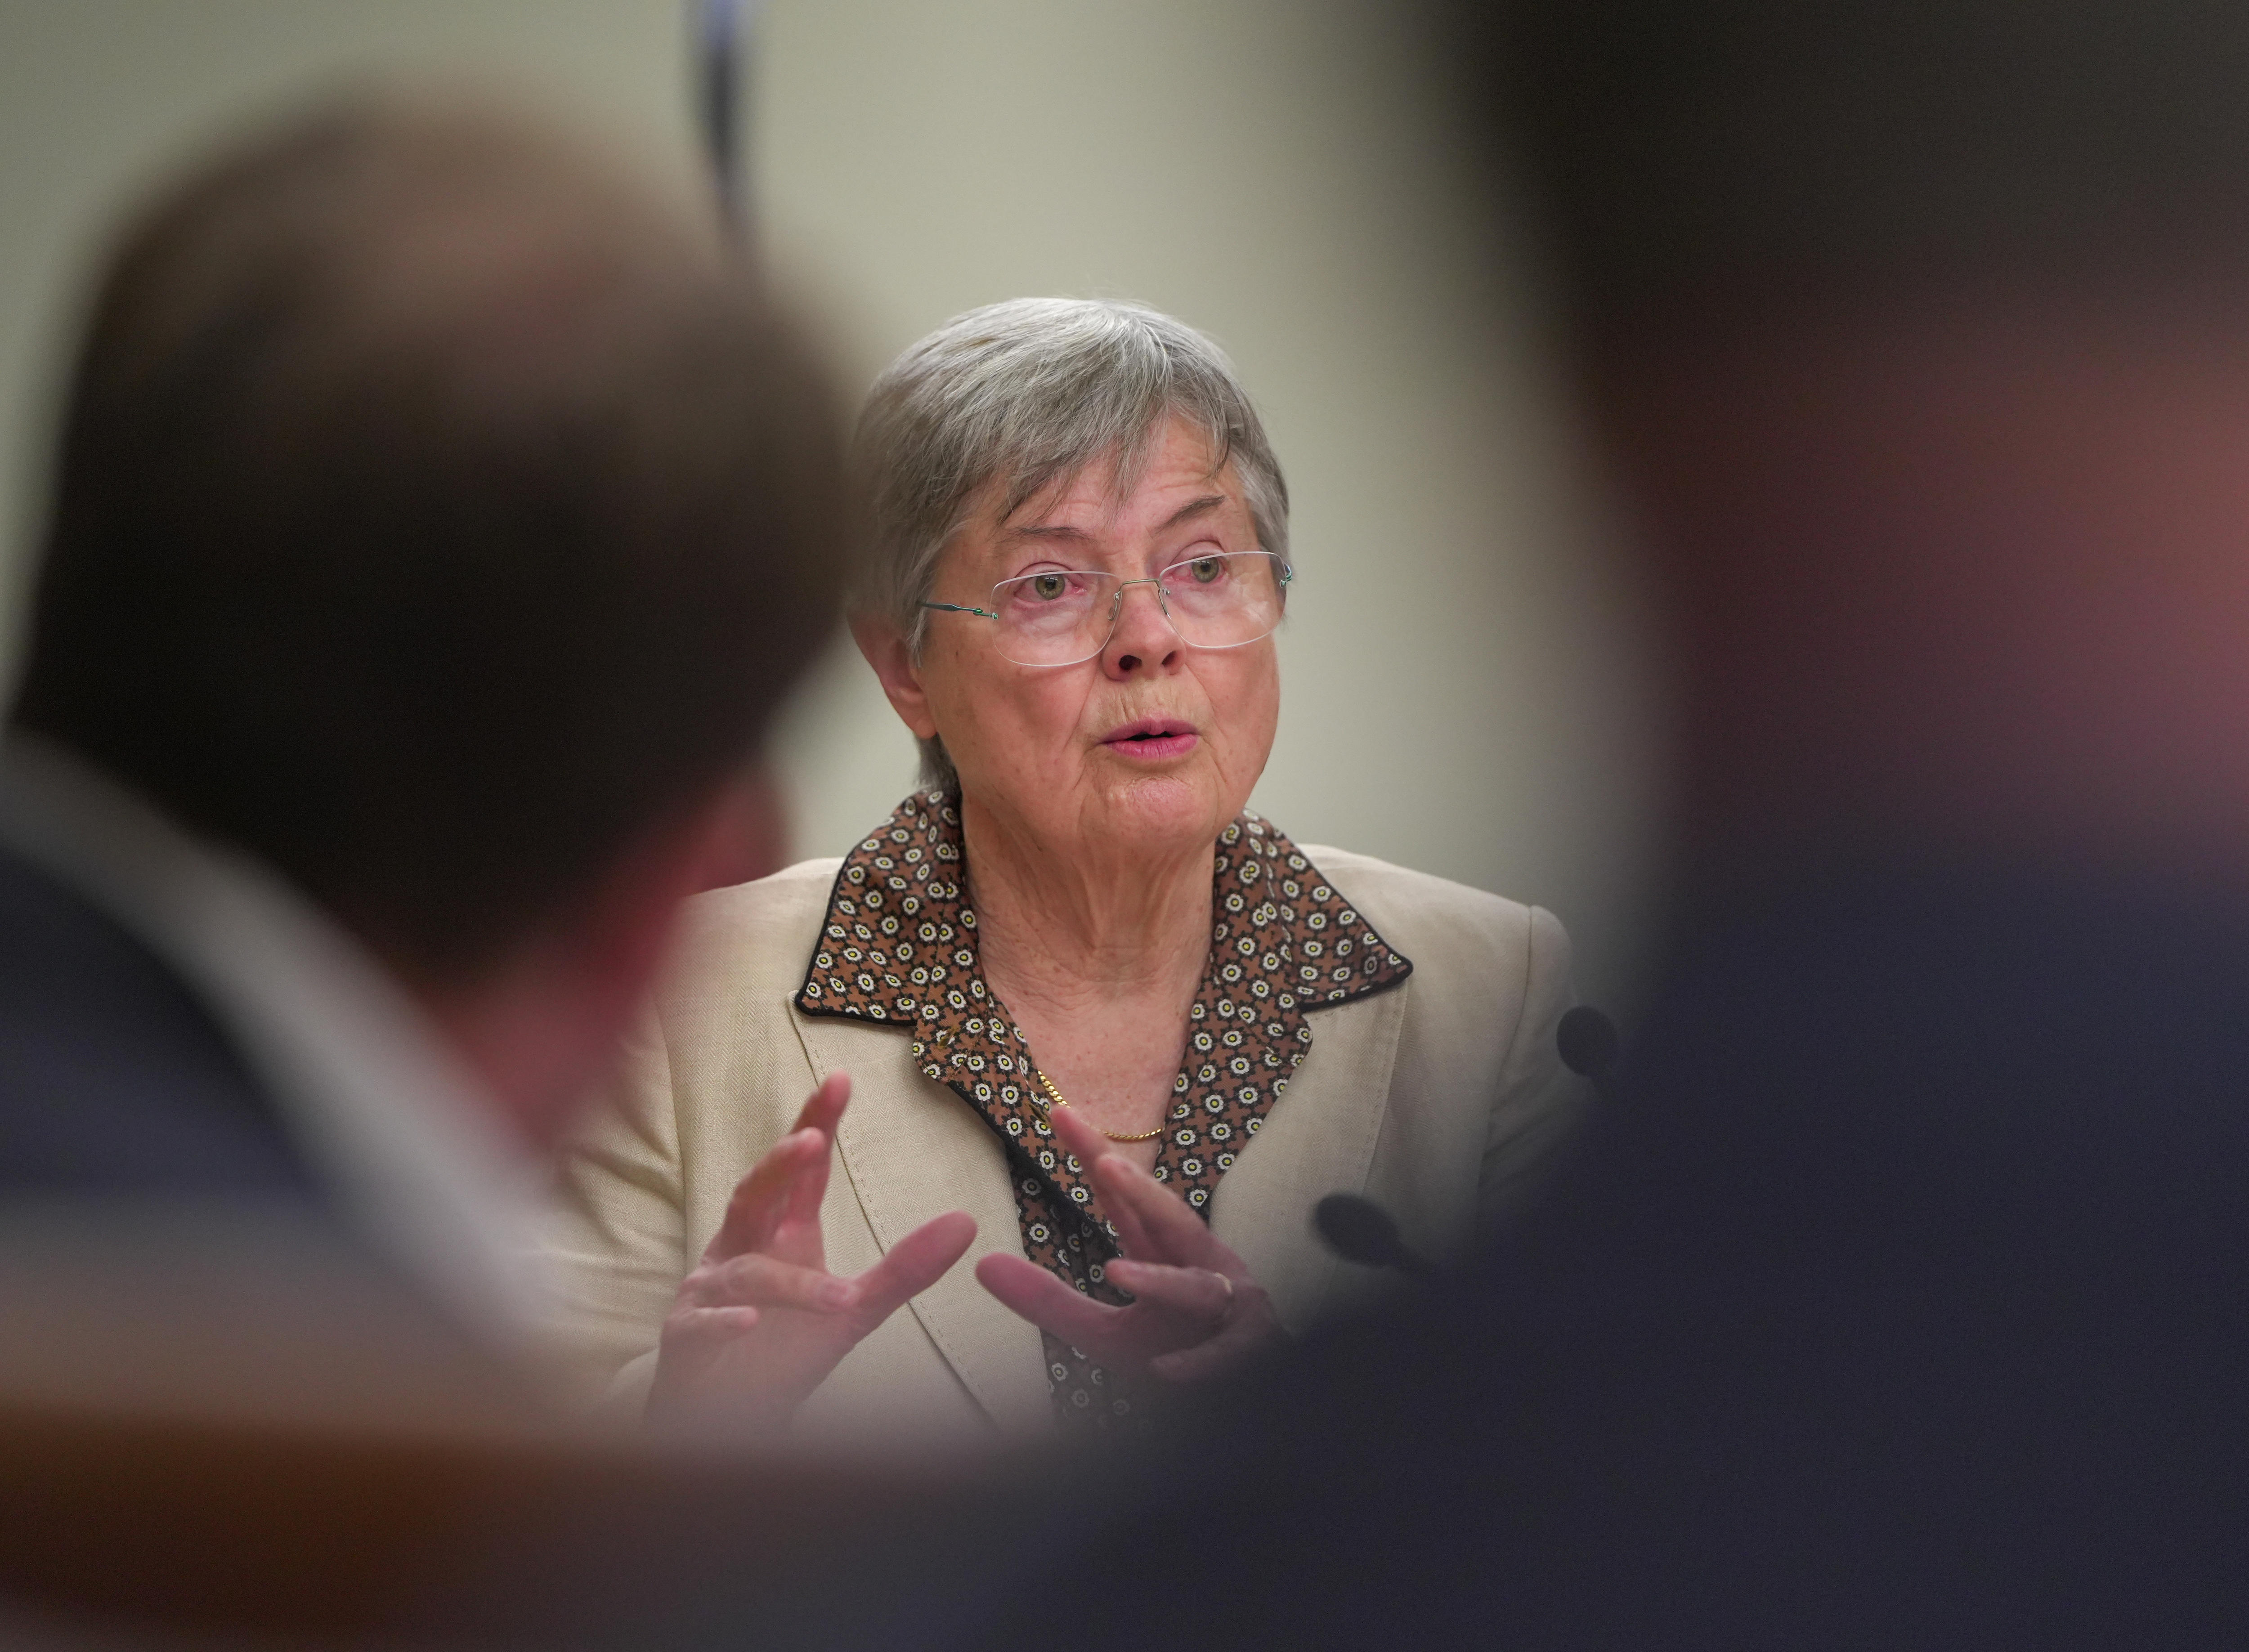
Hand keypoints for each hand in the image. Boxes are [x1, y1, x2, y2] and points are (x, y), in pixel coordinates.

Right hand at [648, 1073, 976, 1431]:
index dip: (815, 1123)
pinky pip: (699, 1325)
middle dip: (779, 1165)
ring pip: (744, 1274)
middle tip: (813, 1138)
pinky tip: (748, 1320)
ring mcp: (706, 1294)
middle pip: (754, 1195)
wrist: (724, 1424)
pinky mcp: (684, 1341)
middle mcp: (737, 1252)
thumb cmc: (780, 1352)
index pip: (800, 1173)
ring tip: (837, 1297)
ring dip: (788, 1283)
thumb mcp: (852, 1309)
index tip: (839, 1078)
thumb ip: (904, 1269)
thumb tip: (967, 1222)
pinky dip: (722, 1322)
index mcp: (777, 1234)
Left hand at [974, 1104, 1283, 1384]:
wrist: (1235, 1399)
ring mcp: (1229, 1307)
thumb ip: (1047, 1299)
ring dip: (1160, 1281)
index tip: (1057, 1111)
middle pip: (1170, 1220)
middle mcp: (1200, 1267)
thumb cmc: (1173, 1351)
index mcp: (1165, 1254)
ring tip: (1117, 1273)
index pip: (1123, 1199)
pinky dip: (1199, 1361)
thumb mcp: (1101, 1332)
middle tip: (1104, 1161)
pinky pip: (1224, 1353)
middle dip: (1141, 1190)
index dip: (1094, 1155)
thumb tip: (981, 1265)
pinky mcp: (1250, 1350)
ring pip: (1198, 1287)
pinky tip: (1165, 1370)